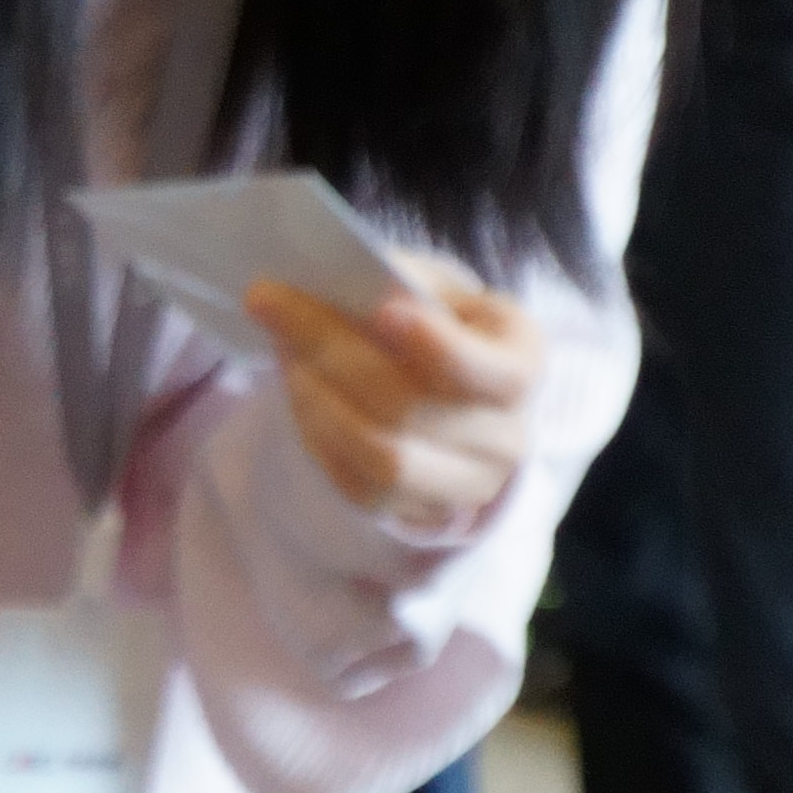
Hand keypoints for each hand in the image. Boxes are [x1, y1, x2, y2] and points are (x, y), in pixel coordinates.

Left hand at [244, 253, 543, 537]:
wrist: (442, 385)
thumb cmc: (438, 319)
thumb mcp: (435, 284)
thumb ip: (401, 280)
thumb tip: (339, 279)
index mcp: (524, 361)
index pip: (497, 370)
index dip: (441, 347)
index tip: (383, 311)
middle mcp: (509, 435)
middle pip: (414, 406)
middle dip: (331, 348)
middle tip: (268, 300)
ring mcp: (468, 484)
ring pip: (384, 457)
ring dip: (318, 398)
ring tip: (280, 348)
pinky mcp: (421, 513)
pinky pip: (360, 487)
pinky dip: (318, 435)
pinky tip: (298, 389)